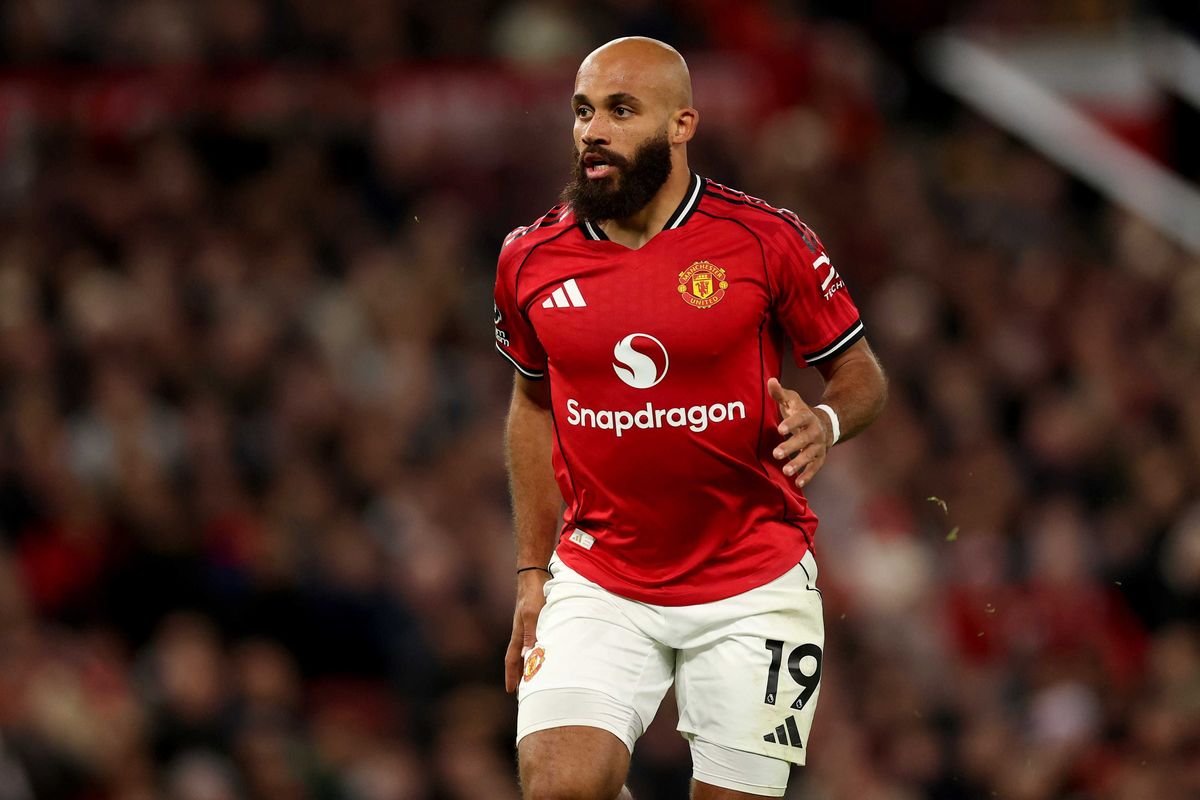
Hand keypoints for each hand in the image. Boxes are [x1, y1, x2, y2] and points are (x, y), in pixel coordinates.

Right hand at [504, 571, 550, 692]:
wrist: (534, 572)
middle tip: (524, 691)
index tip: (511, 691)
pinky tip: (546, 649)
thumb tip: (527, 656)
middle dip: (520, 674)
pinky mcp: (536, 617)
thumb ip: (531, 635)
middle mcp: (521, 631)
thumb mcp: (533, 615)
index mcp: (518, 634)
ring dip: (529, 662)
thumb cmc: (533, 593)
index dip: (512, 675)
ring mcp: (528, 624)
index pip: (512, 660)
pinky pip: (536, 639)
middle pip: (518, 657)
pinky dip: (538, 649)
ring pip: (527, 649)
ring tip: (536, 675)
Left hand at [767, 377, 832, 488]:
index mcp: (807, 416)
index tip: (780, 429)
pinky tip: (798, 483)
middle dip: (791, 446)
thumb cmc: (800, 412)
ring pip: (810, 455)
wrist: (825, 424)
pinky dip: (808, 476)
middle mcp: (815, 432)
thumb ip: (780, 393)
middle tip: (776, 453)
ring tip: (786, 471)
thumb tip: (770, 380)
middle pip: (805, 439)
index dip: (791, 423)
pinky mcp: (819, 458)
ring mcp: (818, 446)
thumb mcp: (792, 401)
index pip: (800, 418)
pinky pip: (815, 468)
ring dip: (799, 463)